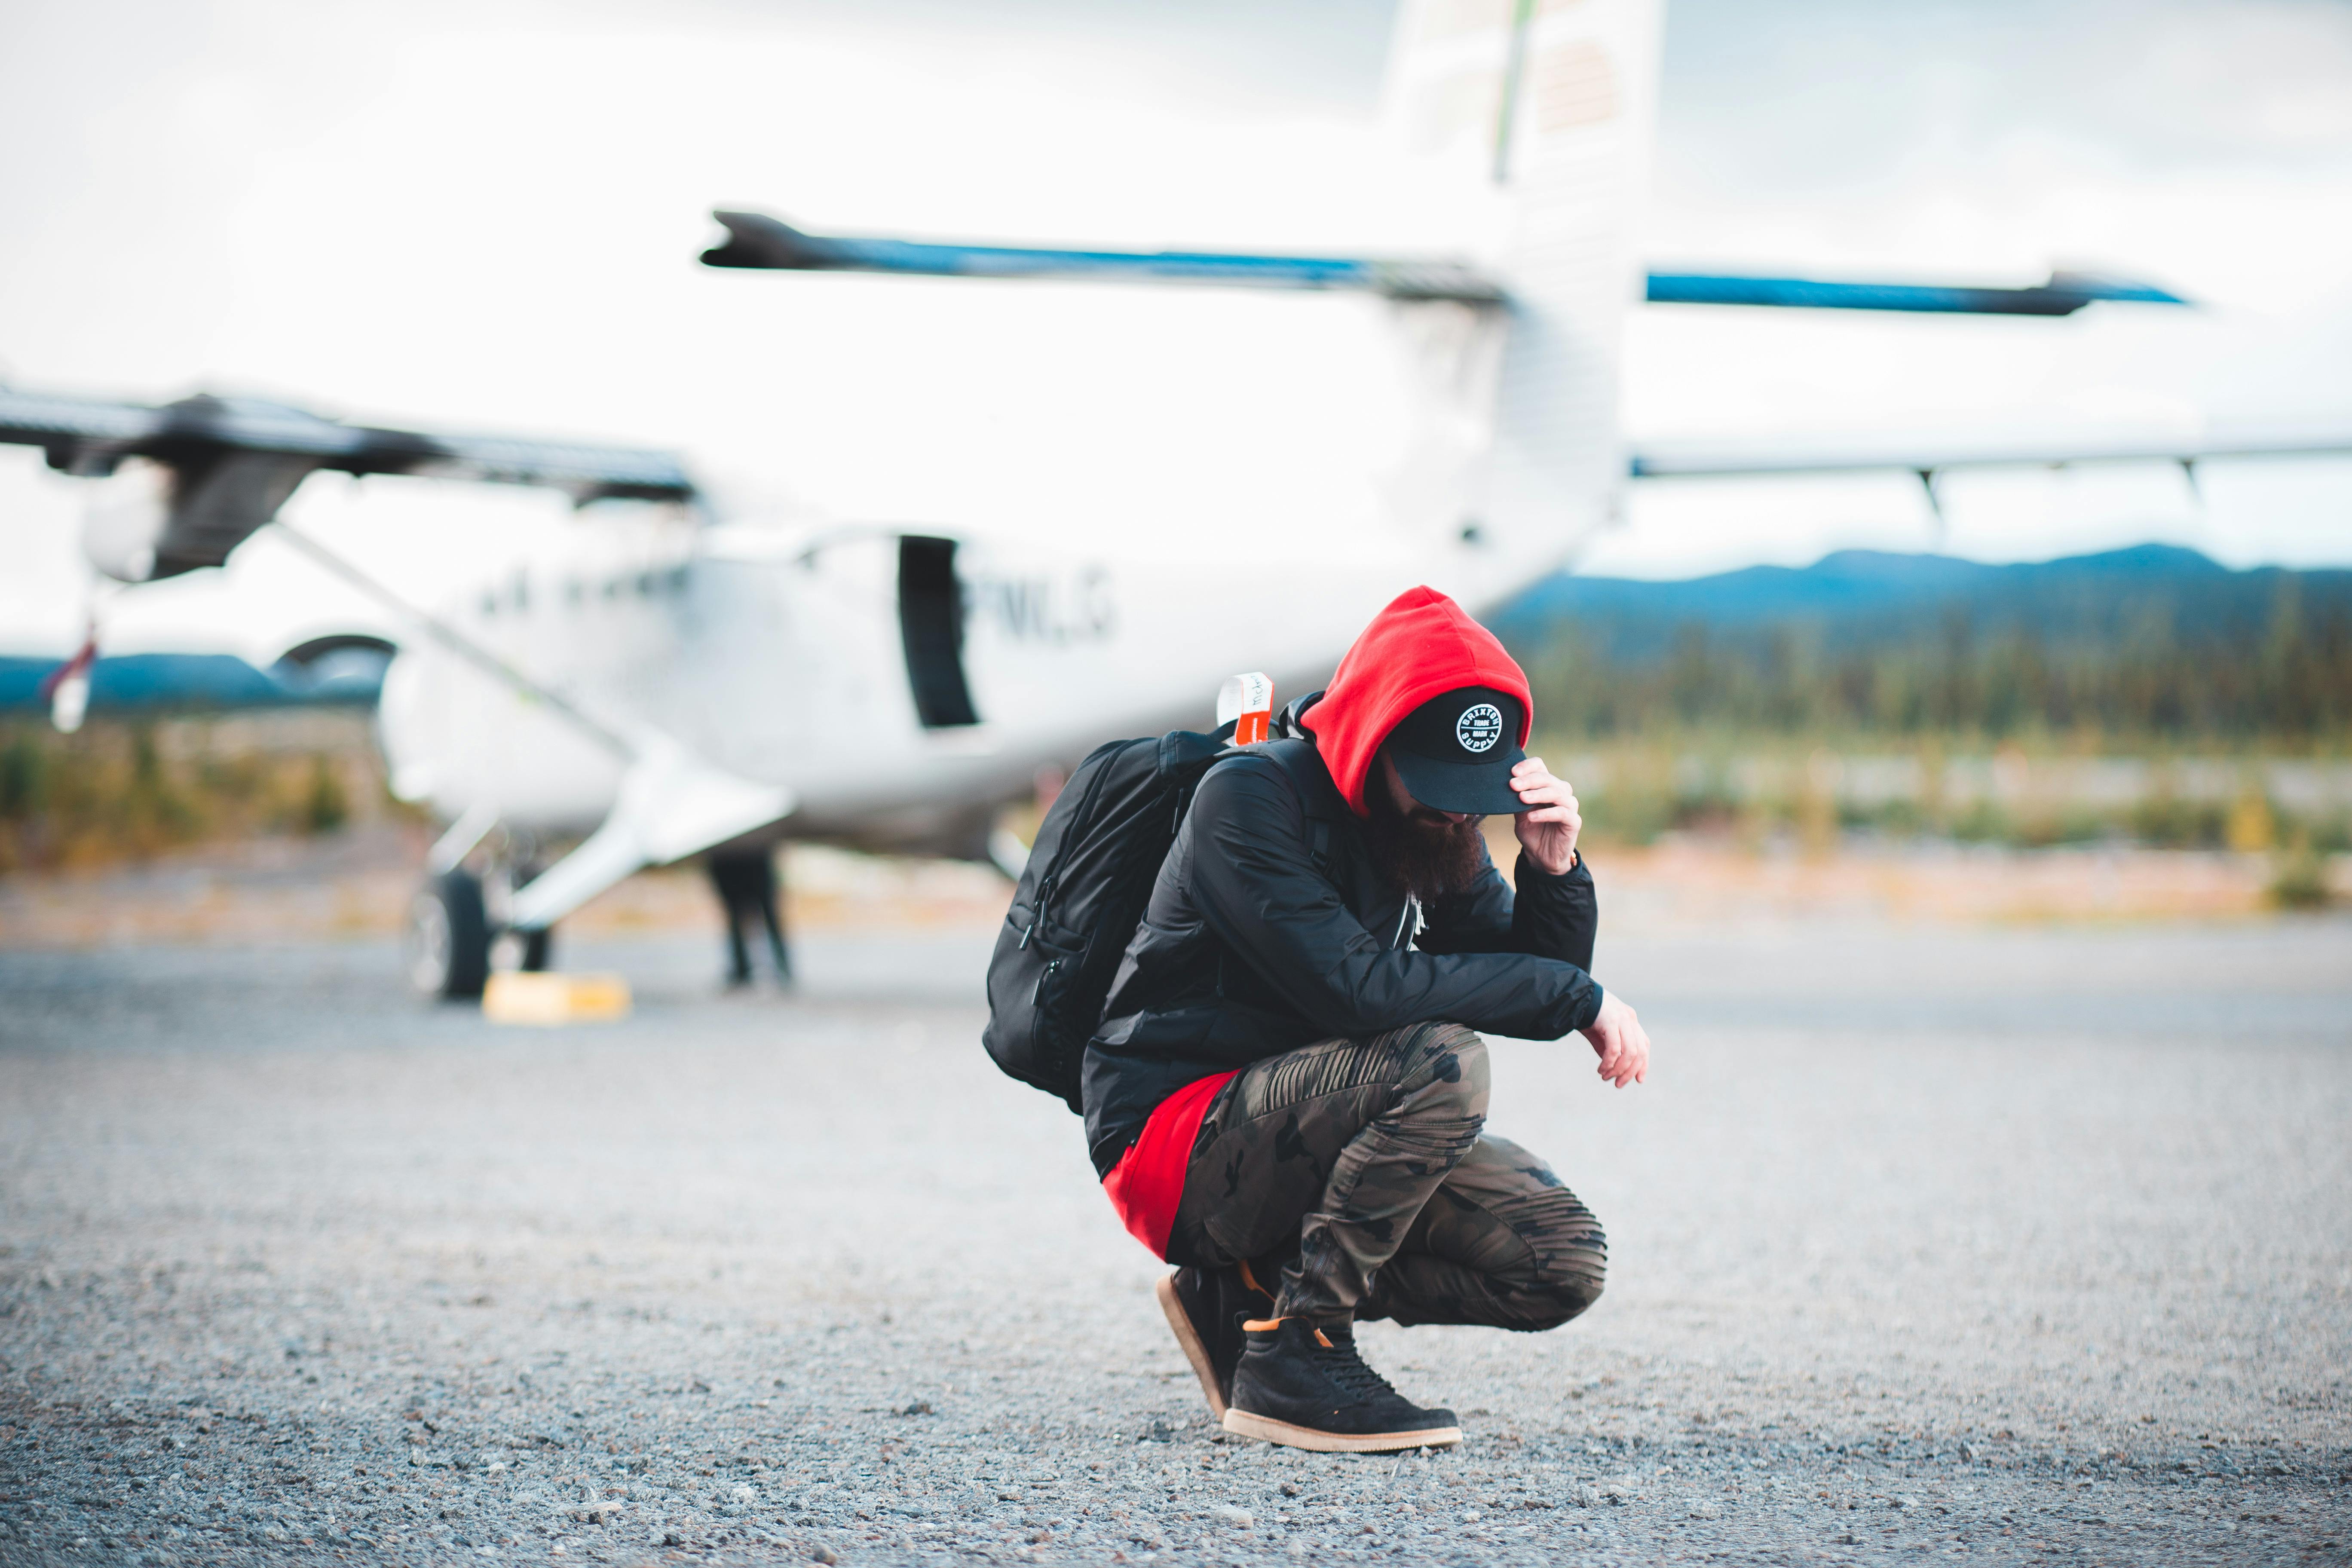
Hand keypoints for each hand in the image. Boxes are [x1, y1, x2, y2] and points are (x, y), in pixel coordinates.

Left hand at [1510, 756, 1581, 875]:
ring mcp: (1569, 806)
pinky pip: (1562, 813)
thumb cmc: (1532, 831)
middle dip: (1529, 780)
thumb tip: (1507, 784)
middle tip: (1513, 784)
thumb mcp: (1519, 813)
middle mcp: (1560, 791)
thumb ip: (1516, 799)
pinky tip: (1531, 816)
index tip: (1512, 772)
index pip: (1540, 766)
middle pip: (1547, 778)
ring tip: (1521, 798)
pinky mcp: (1573, 821)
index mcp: (1546, 785)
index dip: (1527, 766)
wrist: (1541, 856)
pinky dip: (1546, 813)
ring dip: (1537, 794)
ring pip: (1556, 793)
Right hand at [1579, 991, 1649, 1087]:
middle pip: (1640, 1052)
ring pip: (1630, 1052)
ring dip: (1619, 1070)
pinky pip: (1614, 1049)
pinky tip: (1601, 1069)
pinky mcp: (1611, 1021)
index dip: (1644, 1064)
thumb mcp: (1602, 1034)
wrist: (1573, 996)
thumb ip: (1612, 1049)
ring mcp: (1622, 1019)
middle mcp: (1630, 1019)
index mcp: (1630, 1020)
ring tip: (1606, 1077)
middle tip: (1618, 1084)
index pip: (1644, 1046)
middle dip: (1630, 1072)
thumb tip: (1616, 1070)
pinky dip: (1609, 1063)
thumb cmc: (1586, 1015)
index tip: (1639, 1080)